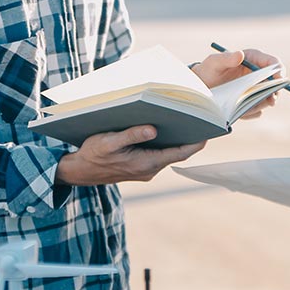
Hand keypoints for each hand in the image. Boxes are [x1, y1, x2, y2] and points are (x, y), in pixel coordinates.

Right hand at [56, 126, 205, 185]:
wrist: (80, 172)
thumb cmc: (93, 155)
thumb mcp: (108, 142)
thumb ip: (131, 135)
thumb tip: (152, 129)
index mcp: (146, 163)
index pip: (180, 153)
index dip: (196, 142)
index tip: (209, 130)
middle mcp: (150, 169)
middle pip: (178, 152)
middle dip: (189, 136)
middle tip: (201, 117)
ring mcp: (146, 170)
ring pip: (169, 153)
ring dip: (177, 139)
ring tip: (187, 119)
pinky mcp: (141, 167)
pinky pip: (160, 154)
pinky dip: (166, 142)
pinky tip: (166, 128)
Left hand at [193, 48, 280, 119]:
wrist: (201, 88)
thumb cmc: (208, 70)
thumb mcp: (214, 63)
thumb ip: (226, 58)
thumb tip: (240, 54)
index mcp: (253, 59)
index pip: (274, 63)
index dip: (279, 71)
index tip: (279, 80)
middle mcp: (258, 74)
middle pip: (276, 82)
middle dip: (275, 92)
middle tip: (271, 101)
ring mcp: (256, 88)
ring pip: (268, 98)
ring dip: (261, 104)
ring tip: (245, 108)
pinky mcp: (252, 100)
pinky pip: (258, 109)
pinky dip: (251, 112)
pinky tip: (238, 111)